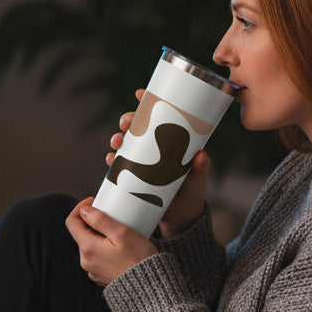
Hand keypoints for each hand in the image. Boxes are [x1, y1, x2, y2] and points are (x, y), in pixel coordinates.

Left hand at [65, 198, 157, 285]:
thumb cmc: (139, 259)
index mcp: (88, 248)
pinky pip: (97, 255)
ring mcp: (92, 269)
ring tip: (119, 232)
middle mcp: (86, 261)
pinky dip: (104, 246)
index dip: (81, 208)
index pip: (72, 222)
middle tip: (112, 216)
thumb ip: (101, 220)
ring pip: (89, 244)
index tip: (94, 202)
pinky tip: (120, 246)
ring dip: (100, 234)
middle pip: (81, 233)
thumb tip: (84, 210)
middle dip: (93, 221)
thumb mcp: (122, 233)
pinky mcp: (100, 275)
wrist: (150, 287)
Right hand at [107, 89, 209, 239]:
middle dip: (128, 119)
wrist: (181, 217)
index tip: (139, 93)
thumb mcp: (198, 179)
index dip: (148, 102)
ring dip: (117, 138)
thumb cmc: (192, 193)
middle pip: (137, 126)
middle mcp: (153, 148)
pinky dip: (112, 160)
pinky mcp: (133, 176)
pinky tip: (111, 159)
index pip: (158, 116)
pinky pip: (118, 165)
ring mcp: (142, 161)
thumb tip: (200, 155)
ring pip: (125, 143)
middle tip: (126, 123)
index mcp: (170, 141)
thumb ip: (201, 167)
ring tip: (117, 142)